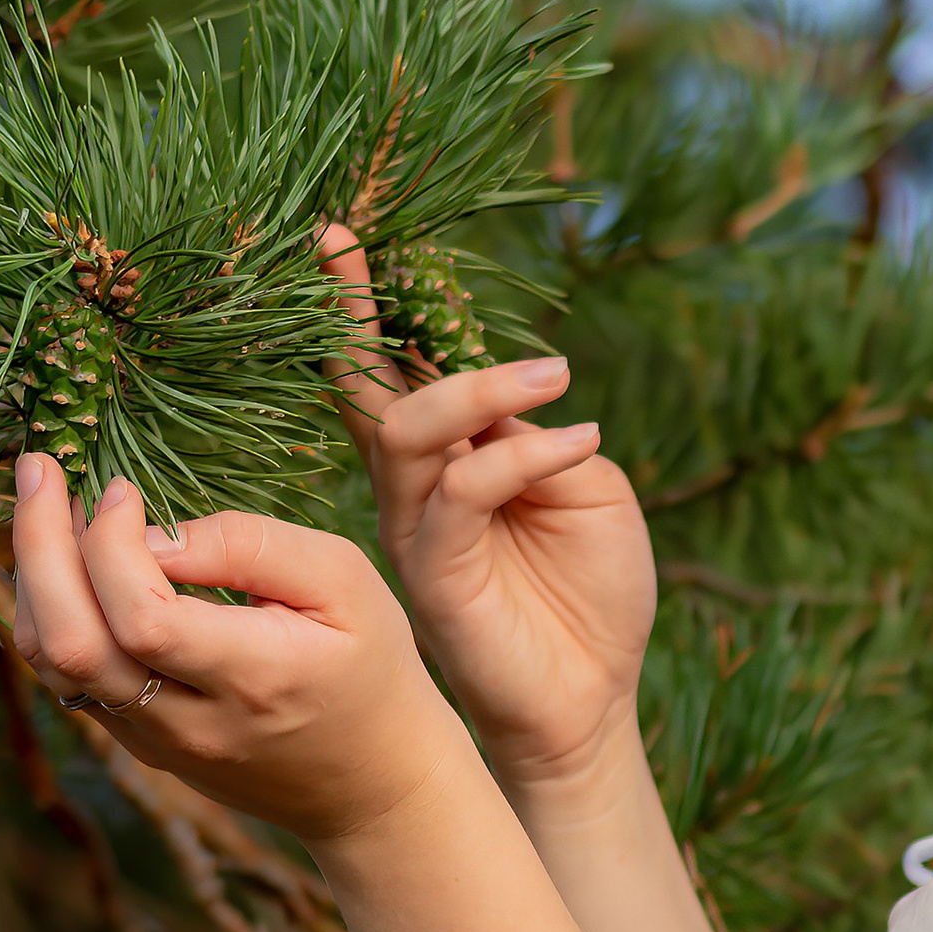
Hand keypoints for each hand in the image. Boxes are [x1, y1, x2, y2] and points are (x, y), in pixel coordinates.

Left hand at [10, 459, 463, 853]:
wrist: (375, 783)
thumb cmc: (370, 667)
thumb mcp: (344, 583)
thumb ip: (251, 546)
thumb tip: (152, 535)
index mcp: (254, 678)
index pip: (141, 617)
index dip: (111, 543)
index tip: (124, 490)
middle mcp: (193, 723)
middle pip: (71, 644)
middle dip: (37, 546)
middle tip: (40, 471)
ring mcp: (159, 743)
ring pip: (53, 665)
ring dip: (33, 579)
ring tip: (45, 510)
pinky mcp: (142, 745)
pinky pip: (69, 679)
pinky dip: (50, 611)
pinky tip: (66, 562)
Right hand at [323, 225, 655, 794]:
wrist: (595, 699)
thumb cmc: (593, 594)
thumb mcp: (588, 490)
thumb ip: (539, 435)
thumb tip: (502, 392)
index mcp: (446, 458)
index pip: (391, 369)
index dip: (361, 305)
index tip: (337, 231)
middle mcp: (414, 488)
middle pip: (367, 387)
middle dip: (358, 313)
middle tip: (389, 258)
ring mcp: (416, 529)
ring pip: (406, 431)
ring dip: (477, 389)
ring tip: (554, 375)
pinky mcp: (435, 573)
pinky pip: (461, 492)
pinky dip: (518, 456)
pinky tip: (577, 442)